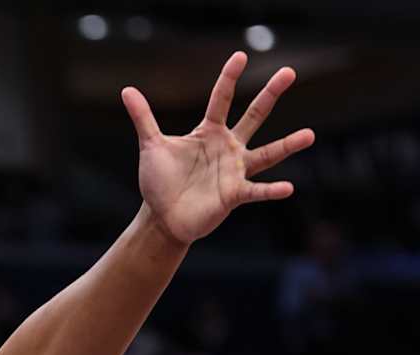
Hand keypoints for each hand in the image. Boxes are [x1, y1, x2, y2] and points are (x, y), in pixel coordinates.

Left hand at [123, 52, 314, 244]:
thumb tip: (127, 89)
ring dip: (288, 145)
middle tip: (288, 71)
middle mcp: (228, 147)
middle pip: (254, 115)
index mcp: (209, 132)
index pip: (221, 99)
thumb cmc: (159, 181)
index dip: (228, 78)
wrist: (162, 217)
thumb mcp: (151, 146)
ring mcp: (234, 170)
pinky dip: (272, 190)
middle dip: (269, 94)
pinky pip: (257, 190)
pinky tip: (288, 187)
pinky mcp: (235, 194)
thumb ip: (143, 118)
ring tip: (309, 135)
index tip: (240, 56)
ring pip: (267, 153)